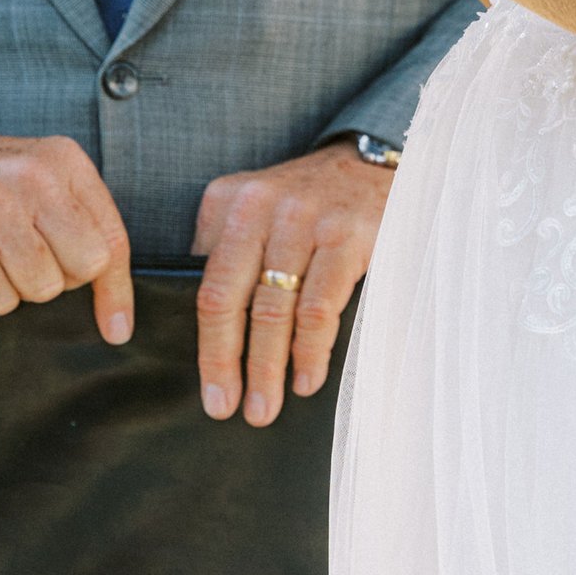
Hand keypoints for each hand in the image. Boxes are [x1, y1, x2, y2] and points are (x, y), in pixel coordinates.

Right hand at [0, 133, 135, 345]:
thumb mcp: (45, 184)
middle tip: (30, 258)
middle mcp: (34, 177)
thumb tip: (119, 326)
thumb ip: (88, 234)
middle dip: (61, 277)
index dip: (113, 289)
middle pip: (84, 268)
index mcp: (64, 161)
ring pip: (43, 287)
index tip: (115, 327)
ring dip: (21, 286)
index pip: (112, 240)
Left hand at [193, 141, 395, 425]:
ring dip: (269, 368)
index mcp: (228, 203)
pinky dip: (311, 351)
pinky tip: (307, 380)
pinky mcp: (346, 236)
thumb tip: (206, 329)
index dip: (206, 344)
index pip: (204, 284)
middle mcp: (259, 206)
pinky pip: (319, 306)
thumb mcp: (255, 207)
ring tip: (266, 407)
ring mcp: (303, 220)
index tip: (210, 391)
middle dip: (227, 362)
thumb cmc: (307, 202)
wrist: (371, 165)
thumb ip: (226, 250)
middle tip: (228, 409)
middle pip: (228, 298)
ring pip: (274, 309)